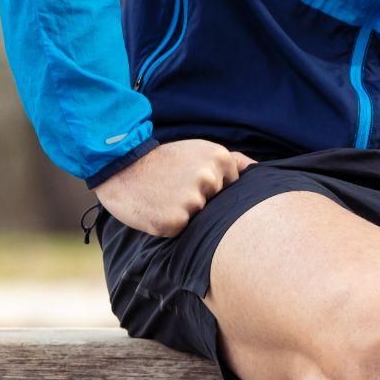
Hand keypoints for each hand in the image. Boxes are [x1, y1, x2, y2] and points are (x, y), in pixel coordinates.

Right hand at [92, 138, 256, 237]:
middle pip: (217, 204)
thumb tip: (257, 169)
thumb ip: (231, 161)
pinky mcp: (175, 221)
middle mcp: (211, 179)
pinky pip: (181, 230)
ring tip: (165, 196)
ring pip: (199, 218)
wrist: (121, 166)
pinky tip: (157, 207)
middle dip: (200, 201)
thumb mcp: (200, 150)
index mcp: (220, 159)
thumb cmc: (164, 161)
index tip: (192, 179)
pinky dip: (169, 224)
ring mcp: (193, 201)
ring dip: (184, 213)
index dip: (212, 188)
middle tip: (175, 187)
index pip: (232, 187)